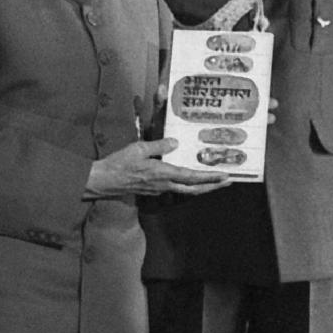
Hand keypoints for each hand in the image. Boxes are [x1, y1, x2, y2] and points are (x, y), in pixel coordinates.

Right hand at [85, 138, 230, 198]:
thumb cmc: (119, 164)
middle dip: (213, 186)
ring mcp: (160, 189)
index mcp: (163, 174)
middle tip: (228, 181)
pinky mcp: (154, 190)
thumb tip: (175, 142)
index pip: (192, 178)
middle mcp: (165, 185)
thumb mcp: (139, 149)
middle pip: (195, 189)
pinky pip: (177, 189)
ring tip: (215, 181)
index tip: (225, 176)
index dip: (210, 178)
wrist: (104, 181)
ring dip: (202, 187)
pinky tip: (193, 180)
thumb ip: (159, 145)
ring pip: (186, 190)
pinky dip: (189, 185)